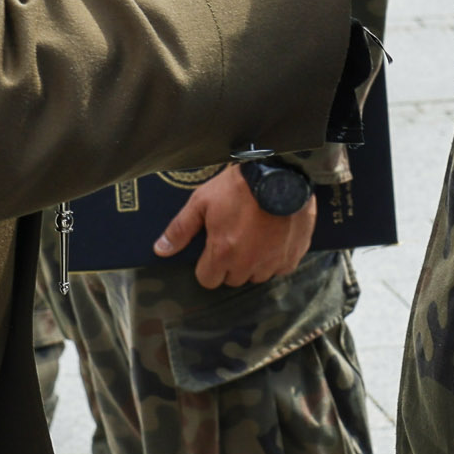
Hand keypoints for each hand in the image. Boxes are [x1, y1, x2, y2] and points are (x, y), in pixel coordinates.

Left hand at [152, 165, 314, 286]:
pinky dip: (275, 259)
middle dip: (230, 264)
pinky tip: (273, 238)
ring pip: (257, 276)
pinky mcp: (292, 256)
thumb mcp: (202, 201)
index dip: (208, 266)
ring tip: (255, 237)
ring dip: (253, 264)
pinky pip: (280, 269)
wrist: (282, 173)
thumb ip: (181, 229)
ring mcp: (273, 262)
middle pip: (233, 279)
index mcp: (222, 253)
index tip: (213, 250)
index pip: (208, 280)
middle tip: (235, 238)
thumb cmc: (240, 186)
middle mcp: (248, 264)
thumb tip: (161, 250)